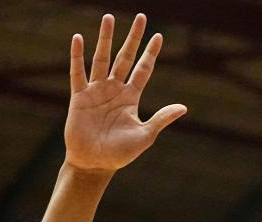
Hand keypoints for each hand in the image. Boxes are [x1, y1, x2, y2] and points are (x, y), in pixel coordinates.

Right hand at [64, 13, 187, 174]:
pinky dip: (77, 56)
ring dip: (105, 39)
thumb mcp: (145, 135)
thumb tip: (184, 107)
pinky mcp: (79, 97)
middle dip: (133, 38)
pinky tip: (78, 39)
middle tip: (140, 17)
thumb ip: (162, 119)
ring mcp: (96, 91)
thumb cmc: (120, 153)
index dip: (150, 53)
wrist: (95, 164)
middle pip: (125, 57)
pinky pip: (78, 72)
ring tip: (109, 18)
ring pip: (102, 58)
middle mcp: (115, 89)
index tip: (159, 36)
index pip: (143, 69)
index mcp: (131, 97)